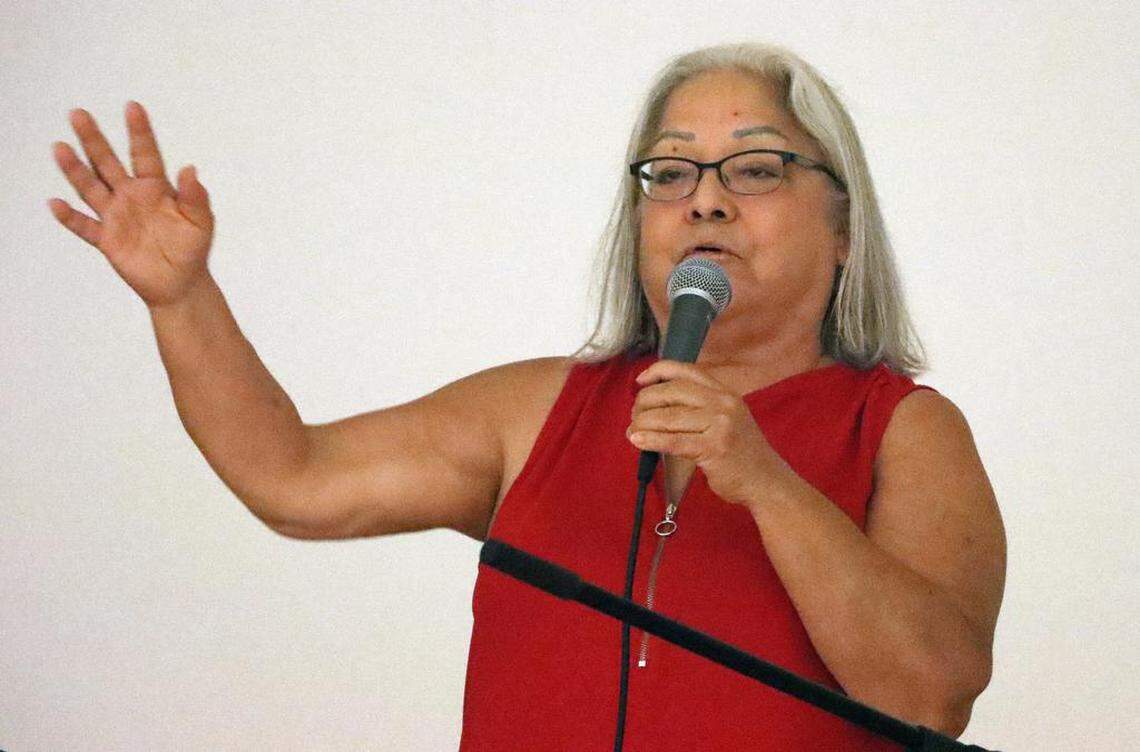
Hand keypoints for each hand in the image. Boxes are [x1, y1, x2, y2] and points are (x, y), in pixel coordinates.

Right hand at [48, 102, 214, 307]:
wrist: (180, 283)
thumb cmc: (193, 249)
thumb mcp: (201, 222)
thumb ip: (196, 197)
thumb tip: (191, 169)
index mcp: (156, 188)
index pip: (146, 154)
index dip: (139, 131)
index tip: (133, 106)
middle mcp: (132, 197)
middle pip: (108, 163)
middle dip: (94, 140)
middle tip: (78, 114)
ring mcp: (117, 217)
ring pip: (91, 188)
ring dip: (75, 170)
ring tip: (60, 148)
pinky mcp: (107, 240)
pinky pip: (84, 227)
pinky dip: (70, 218)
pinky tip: (55, 203)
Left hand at [627, 360, 792, 508]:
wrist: (767, 482)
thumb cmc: (742, 454)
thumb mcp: (727, 420)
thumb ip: (700, 408)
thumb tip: (657, 404)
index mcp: (725, 393)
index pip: (686, 371)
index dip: (658, 372)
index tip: (640, 381)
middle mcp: (723, 403)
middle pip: (672, 392)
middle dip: (645, 402)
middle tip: (634, 416)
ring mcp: (720, 424)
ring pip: (669, 417)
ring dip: (643, 424)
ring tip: (632, 432)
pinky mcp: (713, 448)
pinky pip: (673, 441)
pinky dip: (652, 440)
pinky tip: (638, 441)